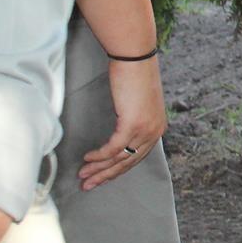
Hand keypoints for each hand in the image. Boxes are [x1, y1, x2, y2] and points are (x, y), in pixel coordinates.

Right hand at [79, 56, 167, 190]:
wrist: (135, 57)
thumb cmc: (133, 75)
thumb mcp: (138, 102)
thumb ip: (133, 119)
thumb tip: (121, 132)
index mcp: (157, 127)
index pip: (137, 157)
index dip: (117, 170)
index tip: (101, 177)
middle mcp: (155, 131)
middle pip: (128, 162)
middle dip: (106, 176)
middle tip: (88, 185)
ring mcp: (145, 128)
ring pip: (119, 158)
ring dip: (99, 169)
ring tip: (83, 176)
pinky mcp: (132, 124)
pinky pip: (113, 148)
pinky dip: (99, 156)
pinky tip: (88, 159)